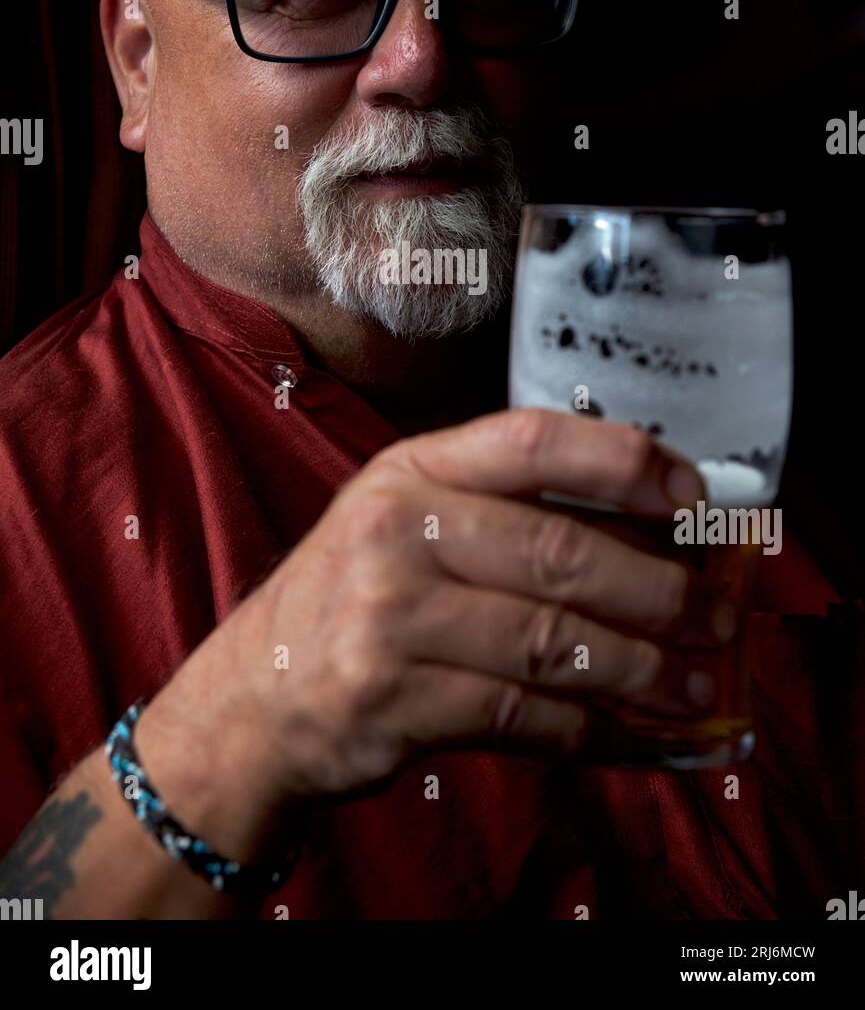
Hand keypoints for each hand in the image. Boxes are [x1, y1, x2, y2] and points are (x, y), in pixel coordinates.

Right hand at [147, 409, 729, 837]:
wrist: (255, 694)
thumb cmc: (355, 596)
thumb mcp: (407, 518)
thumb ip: (504, 509)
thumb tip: (647, 527)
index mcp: (410, 470)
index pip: (531, 442)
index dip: (623, 461)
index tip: (692, 492)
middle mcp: (396, 530)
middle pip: (559, 552)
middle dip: (659, 590)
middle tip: (715, 617)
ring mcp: (388, 617)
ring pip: (551, 641)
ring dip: (638, 671)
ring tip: (690, 686)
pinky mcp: (392, 699)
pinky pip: (520, 713)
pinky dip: (585, 727)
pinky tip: (621, 730)